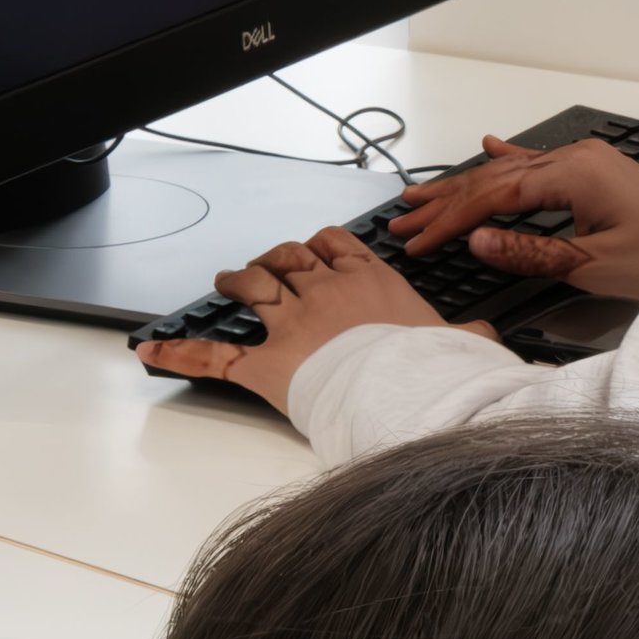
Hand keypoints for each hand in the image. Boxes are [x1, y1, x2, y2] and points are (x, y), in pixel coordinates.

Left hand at [136, 228, 487, 405]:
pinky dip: (180, 353)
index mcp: (372, 283)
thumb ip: (470, 337)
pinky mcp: (268, 363)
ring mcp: (293, 324)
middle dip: (276, 259)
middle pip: (290, 259)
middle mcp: (327, 293)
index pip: (337, 245)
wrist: (412, 393)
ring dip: (237, 280)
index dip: (322, 246)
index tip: (319, 250)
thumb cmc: (438, 371)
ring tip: (227, 281)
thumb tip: (487, 341)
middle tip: (267, 266)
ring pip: (254, 285)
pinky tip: (151, 351)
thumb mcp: (467, 345)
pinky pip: (216, 355)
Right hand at [379, 133, 638, 300]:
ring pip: (510, 171)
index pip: (493, 197)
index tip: (418, 241)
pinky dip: (508, 160)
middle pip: (493, 178)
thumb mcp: (594, 264)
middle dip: (445, 201)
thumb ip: (531, 252)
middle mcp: (575, 159)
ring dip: (466, 185)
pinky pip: (539, 163)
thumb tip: (477, 242)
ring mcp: (584, 161)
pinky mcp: (593, 171)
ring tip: (425, 195)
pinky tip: (488, 146)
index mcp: (573, 175)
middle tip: (402, 220)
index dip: (450, 221)